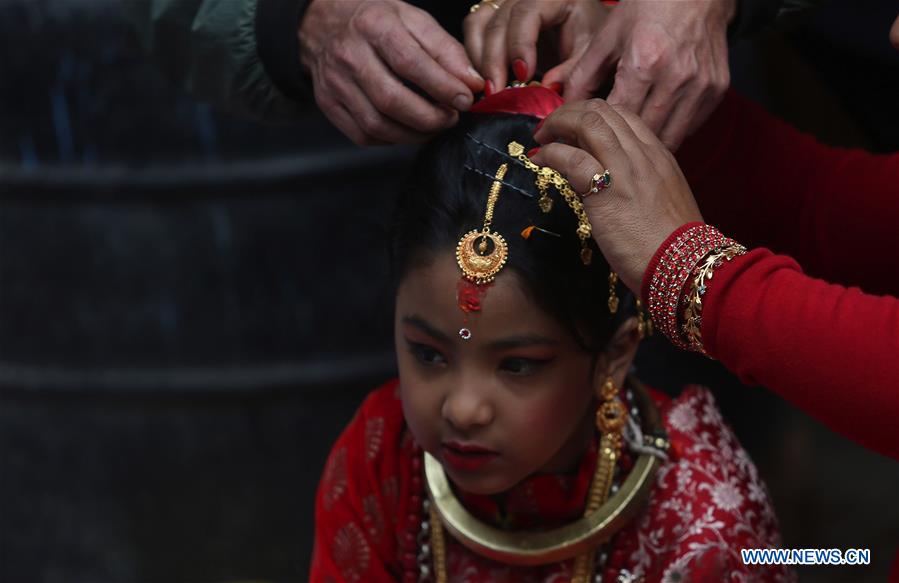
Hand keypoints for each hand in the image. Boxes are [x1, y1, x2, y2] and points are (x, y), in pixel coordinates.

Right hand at [298, 0, 483, 144]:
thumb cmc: (376, 21)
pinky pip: (363, 135)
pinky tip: (407, 129)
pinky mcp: (328, 104)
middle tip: (450, 118)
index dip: (442, 87)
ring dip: (413, 134)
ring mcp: (334, 83)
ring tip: (433, 126)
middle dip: (429, 117)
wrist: (324, 22)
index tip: (465, 99)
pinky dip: (391, 139)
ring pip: (376, 124)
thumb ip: (445, 50)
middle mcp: (349, 55)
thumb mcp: (413, 20)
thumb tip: (471, 82)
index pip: (410, 63)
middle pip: (391, 100)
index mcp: (374, 26)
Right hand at [463, 0, 607, 93]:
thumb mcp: (590, 53)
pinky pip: (474, 33)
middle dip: (494, 61)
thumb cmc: (587, 38)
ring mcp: (505, 5)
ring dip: (479, 60)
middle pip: (497, 21)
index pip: (527, 13)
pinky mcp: (493, 18)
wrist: (581, 32)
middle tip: (497, 93)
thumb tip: (548, 89)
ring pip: (478, 25)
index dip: (520, 45)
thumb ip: (573, 70)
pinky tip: (486, 80)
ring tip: (490, 89)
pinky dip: (475, 58)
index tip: (522, 76)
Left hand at [531, 99, 703, 291]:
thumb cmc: (671, 242)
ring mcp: (626, 169)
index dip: (591, 113)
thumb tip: (602, 178)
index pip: (622, 114)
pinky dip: (551, 153)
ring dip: (557, 124)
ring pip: (588, 123)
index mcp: (658, 154)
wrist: (685, 264)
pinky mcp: (607, 191)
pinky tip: (540, 160)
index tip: (572, 127)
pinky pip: (572, 158)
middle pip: (601, 110)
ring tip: (542, 138)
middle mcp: (643, 153)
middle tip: (550, 128)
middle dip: (569, 112)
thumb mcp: (659, 198)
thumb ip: (636, 181)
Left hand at [564, 0, 734, 149]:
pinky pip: (690, 128)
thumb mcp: (608, 36)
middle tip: (606, 146)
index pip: (616, 117)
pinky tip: (656, 123)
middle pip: (642, 134)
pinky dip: (671, 131)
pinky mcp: (717, 91)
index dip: (598, 131)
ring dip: (648, 144)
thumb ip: (582, 75)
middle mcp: (677, 77)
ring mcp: (701, 86)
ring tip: (630, 142)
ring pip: (669, 139)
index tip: (586, 137)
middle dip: (622, 143)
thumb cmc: (650, 7)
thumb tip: (562, 108)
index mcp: (645, 63)